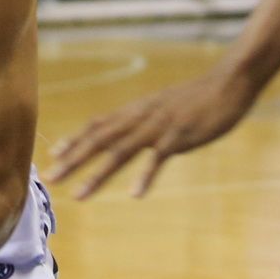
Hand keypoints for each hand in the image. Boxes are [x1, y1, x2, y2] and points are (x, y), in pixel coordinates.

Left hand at [47, 66, 260, 198]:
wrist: (228, 83)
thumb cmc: (198, 97)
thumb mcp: (164, 105)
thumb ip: (145, 119)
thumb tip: (131, 130)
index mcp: (137, 110)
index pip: (98, 124)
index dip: (75, 139)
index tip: (54, 154)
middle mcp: (141, 117)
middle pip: (100, 139)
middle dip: (73, 159)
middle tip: (50, 178)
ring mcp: (159, 126)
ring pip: (120, 151)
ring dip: (97, 174)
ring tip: (79, 195)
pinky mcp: (179, 136)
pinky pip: (158, 157)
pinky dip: (145, 175)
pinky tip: (135, 194)